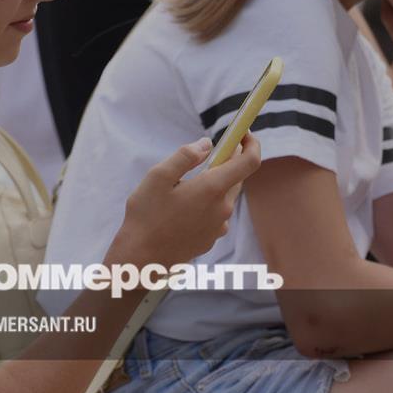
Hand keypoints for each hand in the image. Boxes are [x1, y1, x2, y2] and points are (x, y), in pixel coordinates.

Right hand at [114, 133, 261, 267]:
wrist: (141, 260)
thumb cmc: (146, 217)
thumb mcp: (158, 177)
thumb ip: (185, 156)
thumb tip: (207, 144)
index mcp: (212, 189)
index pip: (249, 161)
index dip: (251, 143)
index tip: (243, 132)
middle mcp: (222, 208)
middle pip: (237, 177)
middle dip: (228, 161)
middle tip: (209, 153)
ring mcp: (218, 226)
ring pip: (225, 196)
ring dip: (214, 184)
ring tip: (183, 186)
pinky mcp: (211, 238)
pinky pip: (216, 213)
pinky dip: (206, 203)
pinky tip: (181, 208)